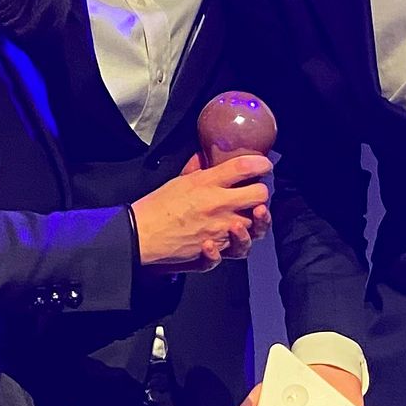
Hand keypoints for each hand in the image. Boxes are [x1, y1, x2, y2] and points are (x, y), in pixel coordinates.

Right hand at [132, 153, 269, 271]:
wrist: (141, 233)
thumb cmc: (158, 206)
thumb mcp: (179, 179)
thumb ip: (198, 168)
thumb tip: (206, 155)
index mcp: (208, 182)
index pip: (244, 166)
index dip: (261, 163)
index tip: (264, 165)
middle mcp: (218, 204)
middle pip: (259, 194)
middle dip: (262, 192)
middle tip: (256, 191)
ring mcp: (220, 228)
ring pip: (255, 225)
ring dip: (256, 220)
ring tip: (249, 215)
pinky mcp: (215, 249)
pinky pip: (237, 250)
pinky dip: (236, 244)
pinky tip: (230, 236)